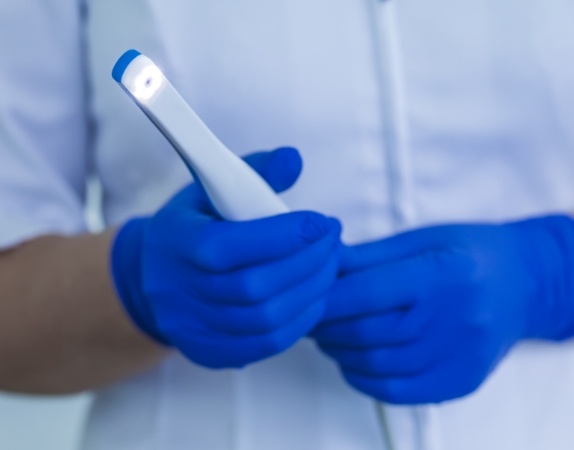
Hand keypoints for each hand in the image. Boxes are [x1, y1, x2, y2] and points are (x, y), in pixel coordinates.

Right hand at [112, 147, 341, 368]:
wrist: (153, 277)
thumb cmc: (193, 226)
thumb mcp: (211, 189)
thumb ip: (254, 172)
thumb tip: (294, 159)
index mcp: (175, 243)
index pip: (228, 246)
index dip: (282, 236)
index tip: (321, 222)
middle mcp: (178, 292)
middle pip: (254, 287)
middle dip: (307, 262)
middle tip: (333, 241)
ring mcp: (193, 328)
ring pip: (266, 320)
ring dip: (311, 291)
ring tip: (330, 265)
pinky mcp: (210, 352)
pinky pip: (266, 344)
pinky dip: (301, 320)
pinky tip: (315, 295)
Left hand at [312, 216, 573, 402]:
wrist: (521, 284)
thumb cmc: (467, 252)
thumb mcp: (419, 239)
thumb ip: (368, 257)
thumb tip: (320, 264)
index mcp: (441, 273)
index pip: (366, 293)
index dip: (326, 298)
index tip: (304, 295)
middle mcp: (454, 318)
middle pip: (366, 332)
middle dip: (325, 326)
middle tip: (308, 316)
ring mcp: (459, 356)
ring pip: (376, 365)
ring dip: (339, 352)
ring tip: (326, 335)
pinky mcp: (459, 381)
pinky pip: (397, 392)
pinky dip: (363, 378)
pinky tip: (352, 360)